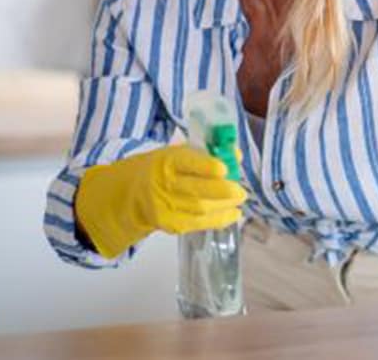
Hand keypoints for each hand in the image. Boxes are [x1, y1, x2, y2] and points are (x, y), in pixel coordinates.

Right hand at [75, 144, 246, 258]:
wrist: (136, 192)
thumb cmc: (165, 167)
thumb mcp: (181, 152)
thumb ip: (209, 153)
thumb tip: (237, 155)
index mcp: (167, 161)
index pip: (186, 162)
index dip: (205, 166)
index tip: (224, 169)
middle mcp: (164, 184)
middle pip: (195, 190)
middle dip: (222, 192)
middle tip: (242, 191)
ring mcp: (166, 207)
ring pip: (200, 209)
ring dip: (225, 206)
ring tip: (240, 200)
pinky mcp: (170, 224)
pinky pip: (198, 224)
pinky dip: (219, 219)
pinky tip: (233, 214)